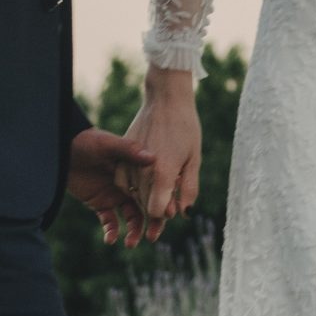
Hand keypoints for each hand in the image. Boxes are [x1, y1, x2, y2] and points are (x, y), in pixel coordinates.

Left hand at [66, 128, 160, 245]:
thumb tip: (153, 158)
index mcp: (138, 169)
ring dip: (133, 231)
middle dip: (152, 223)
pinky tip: (110, 239)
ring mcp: (116, 195)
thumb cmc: (88, 141)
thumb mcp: (108, 144)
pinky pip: (110, 221)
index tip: (169, 214)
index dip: (164, 200)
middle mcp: (131, 184)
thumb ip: (129, 150)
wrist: (62, 149)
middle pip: (148, 206)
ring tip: (130, 244)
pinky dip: (111, 231)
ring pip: (132, 217)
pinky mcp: (101, 204)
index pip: (156, 187)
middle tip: (152, 237)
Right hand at [118, 71, 203, 223]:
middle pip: (144, 205)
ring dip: (144, 197)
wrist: (167, 100)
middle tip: (168, 198)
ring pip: (132, 195)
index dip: (165, 215)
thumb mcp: (194, 160)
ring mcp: (130, 161)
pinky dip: (130, 186)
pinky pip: (121, 181)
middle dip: (156, 209)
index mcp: (163, 172)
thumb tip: (183, 213)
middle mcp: (143, 170)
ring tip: (158, 186)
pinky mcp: (122, 154)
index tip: (172, 206)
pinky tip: (143, 180)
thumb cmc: (186, 128)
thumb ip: (189, 189)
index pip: (156, 211)